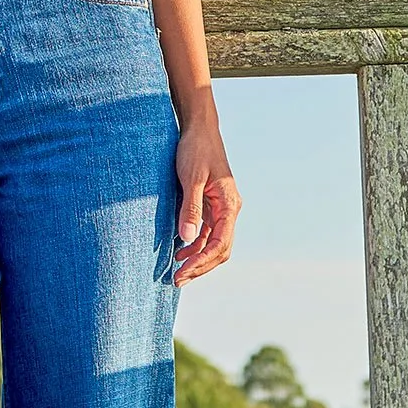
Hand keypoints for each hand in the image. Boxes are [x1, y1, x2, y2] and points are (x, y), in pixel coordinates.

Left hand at [174, 108, 239, 283]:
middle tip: (178, 280)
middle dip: (200, 266)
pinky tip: (179, 249)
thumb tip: (186, 238)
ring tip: (177, 270)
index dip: (202, 261)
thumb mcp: (191, 177)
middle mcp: (230, 209)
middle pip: (220, 249)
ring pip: (214, 243)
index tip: (183, 272)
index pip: (220, 243)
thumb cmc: (195, 149)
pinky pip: (207, 232)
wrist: (199, 127)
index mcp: (229, 204)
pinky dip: (195, 244)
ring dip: (197, 258)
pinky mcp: (211, 204)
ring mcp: (221, 208)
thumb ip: (190, 208)